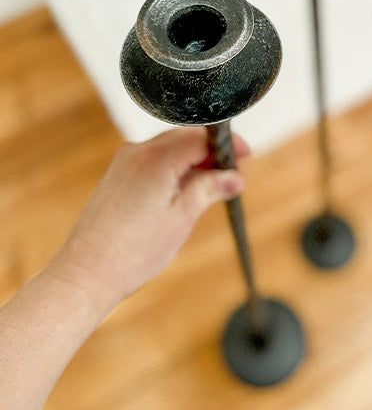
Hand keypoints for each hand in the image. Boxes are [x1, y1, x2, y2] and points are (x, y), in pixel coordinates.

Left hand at [47, 127, 248, 311]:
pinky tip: (185, 191)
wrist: (87, 272)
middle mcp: (138, 152)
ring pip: (170, 148)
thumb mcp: (183, 217)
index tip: (246, 157)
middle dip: (212, 152)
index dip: (228, 145)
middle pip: (186, 138)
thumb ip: (210, 189)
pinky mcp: (118, 174)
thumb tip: (236, 177)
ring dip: (194, 161)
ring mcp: (125, 162)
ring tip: (212, 187)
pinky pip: (155, 160)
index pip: (202, 137)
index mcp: (157, 158)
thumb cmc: (134, 251)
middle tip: (233, 175)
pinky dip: (175, 168)